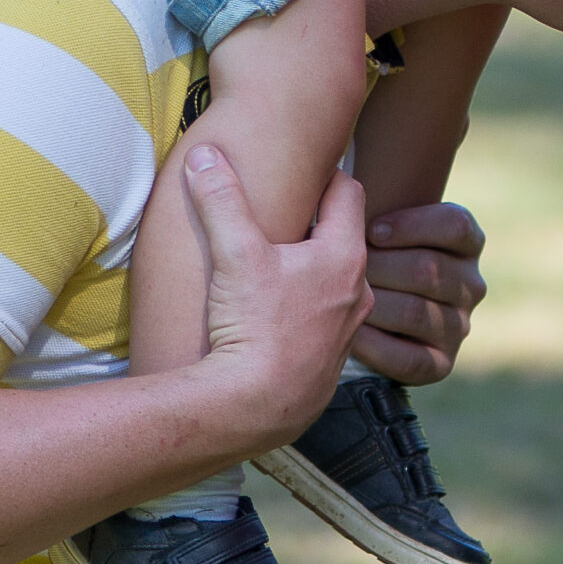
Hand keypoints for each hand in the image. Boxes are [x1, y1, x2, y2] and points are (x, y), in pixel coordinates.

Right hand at [184, 147, 371, 445]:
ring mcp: (348, 330)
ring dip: (314, 269)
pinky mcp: (330, 362)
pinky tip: (278, 313)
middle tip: (287, 211)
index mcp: (344, 256)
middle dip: (319, 221)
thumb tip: (205, 153)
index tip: (302, 170)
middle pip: (345, 236)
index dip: (325, 175)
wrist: (252, 410)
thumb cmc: (252, 329)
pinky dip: (308, 308)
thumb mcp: (233, 255)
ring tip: (279, 265)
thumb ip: (220, 199)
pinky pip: (326, 320)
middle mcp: (357, 291)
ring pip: (337, 281)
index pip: (349, 192)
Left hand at [353, 203, 488, 383]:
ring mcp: (459, 325)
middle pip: (430, 270)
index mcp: (467, 242)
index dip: (413, 226)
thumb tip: (339, 181)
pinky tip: (349, 333)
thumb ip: (370, 200)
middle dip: (379, 267)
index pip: (455, 226)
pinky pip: (410, 359)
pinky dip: (375, 346)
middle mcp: (471, 284)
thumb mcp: (378, 220)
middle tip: (341, 266)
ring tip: (338, 296)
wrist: (365, 310)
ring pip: (417, 313)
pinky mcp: (441, 364)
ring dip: (373, 304)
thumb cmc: (370, 251)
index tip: (371, 230)